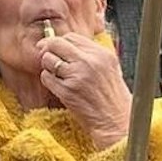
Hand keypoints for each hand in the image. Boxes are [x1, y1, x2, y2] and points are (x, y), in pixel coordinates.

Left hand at [37, 32, 131, 149]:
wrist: (116, 123)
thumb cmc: (114, 99)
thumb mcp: (111, 69)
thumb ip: (92, 55)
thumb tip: (68, 44)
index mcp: (102, 54)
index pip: (72, 37)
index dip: (60, 41)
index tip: (54, 46)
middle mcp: (89, 62)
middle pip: (56, 44)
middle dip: (47, 48)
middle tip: (45, 54)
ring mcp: (77, 76)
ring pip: (48, 59)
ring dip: (48, 66)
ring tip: (57, 75)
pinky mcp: (66, 91)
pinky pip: (46, 77)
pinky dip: (48, 80)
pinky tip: (58, 86)